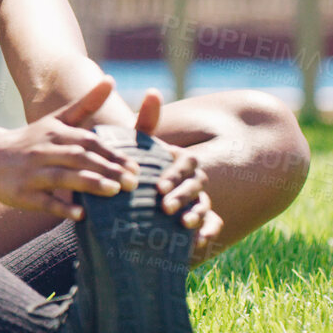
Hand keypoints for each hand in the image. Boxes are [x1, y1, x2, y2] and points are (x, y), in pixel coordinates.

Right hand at [0, 76, 140, 221]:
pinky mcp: (20, 193)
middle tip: (133, 182)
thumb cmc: (29, 140)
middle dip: (108, 169)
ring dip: (89, 184)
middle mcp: (42, 151)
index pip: (88, 141)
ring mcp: (30, 173)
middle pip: (79, 158)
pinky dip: (62, 207)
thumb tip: (111, 80)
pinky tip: (81, 214)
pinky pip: (43, 201)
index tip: (136, 165)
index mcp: (54, 133)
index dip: (113, 153)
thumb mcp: (55, 120)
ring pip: (62, 177)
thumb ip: (85, 104)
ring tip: (114, 192)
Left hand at [133, 89, 222, 255]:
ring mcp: (196, 200)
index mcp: (177, 161)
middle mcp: (191, 179)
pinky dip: (209, 232)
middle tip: (165, 206)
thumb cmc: (126, 172)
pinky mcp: (198, 223)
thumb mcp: (131, 150)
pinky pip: (214, 225)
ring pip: (206, 204)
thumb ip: (142, 124)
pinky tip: (198, 241)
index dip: (175, 174)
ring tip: (183, 224)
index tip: (158, 187)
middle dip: (183, 195)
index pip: (186, 163)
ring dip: (198, 214)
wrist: (119, 207)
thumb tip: (153, 91)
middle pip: (197, 184)